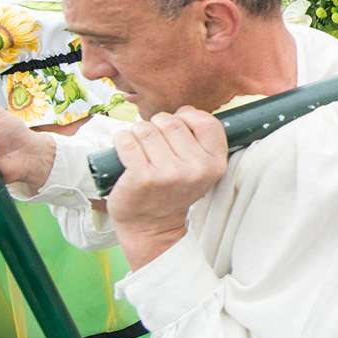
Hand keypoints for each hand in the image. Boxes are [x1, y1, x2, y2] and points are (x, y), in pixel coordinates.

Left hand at [105, 108, 226, 246]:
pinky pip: (128, 141)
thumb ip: (199, 140)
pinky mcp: (142, 177)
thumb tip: (184, 111)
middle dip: (158, 125)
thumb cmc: (172, 191)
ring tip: (140, 149)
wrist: (151, 226)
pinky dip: (122, 140)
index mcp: (215, 164)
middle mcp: (196, 169)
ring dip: (138, 133)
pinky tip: (125, 149)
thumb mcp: (199, 169)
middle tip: (154, 143)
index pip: (206, 122)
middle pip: (172, 122)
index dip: (188, 117)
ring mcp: (169, 173)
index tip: (176, 127)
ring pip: (147, 129)